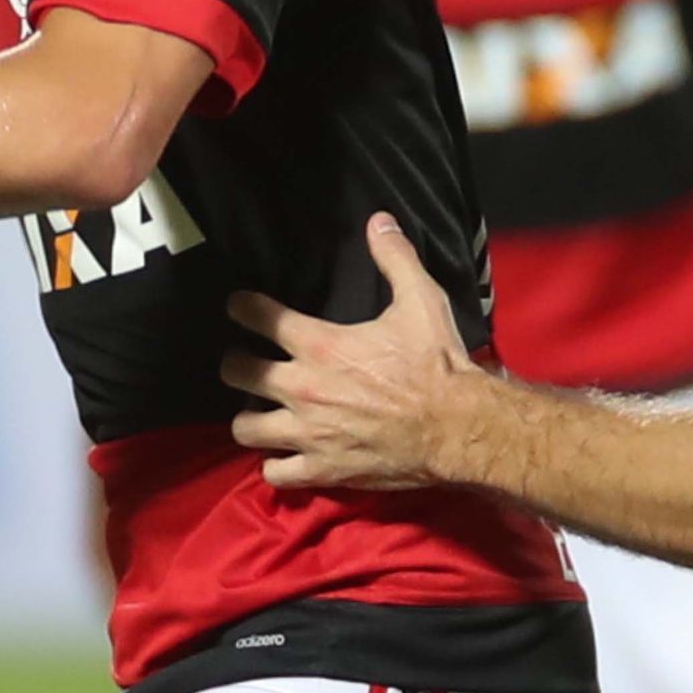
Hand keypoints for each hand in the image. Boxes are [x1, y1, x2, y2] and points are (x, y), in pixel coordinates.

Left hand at [227, 216, 481, 490]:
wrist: (457, 427)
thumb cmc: (437, 364)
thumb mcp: (422, 301)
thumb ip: (395, 258)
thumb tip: (379, 220)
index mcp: (320, 344)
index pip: (259, 317)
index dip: (242, 307)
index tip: (238, 307)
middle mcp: (302, 388)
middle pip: (237, 373)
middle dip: (236, 366)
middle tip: (245, 365)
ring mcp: (308, 433)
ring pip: (245, 428)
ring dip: (249, 419)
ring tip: (260, 414)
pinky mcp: (321, 469)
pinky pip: (275, 473)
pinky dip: (276, 465)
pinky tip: (285, 456)